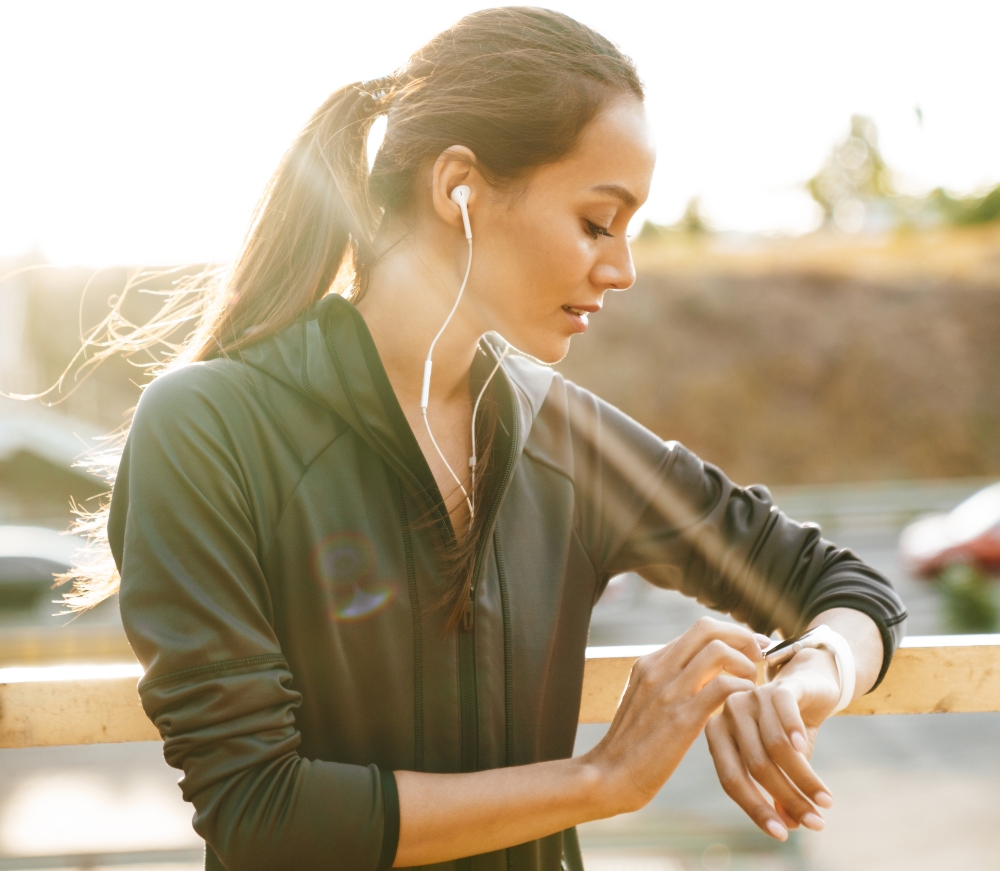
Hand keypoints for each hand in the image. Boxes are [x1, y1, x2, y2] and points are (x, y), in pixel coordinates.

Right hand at [585, 617, 764, 815]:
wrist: (608, 776)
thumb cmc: (631, 746)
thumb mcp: (643, 702)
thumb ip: (667, 683)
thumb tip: (701, 673)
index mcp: (648, 663)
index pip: (697, 630)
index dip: (730, 634)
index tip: (750, 648)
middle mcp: (657, 669)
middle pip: (707, 628)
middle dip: (742, 637)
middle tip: (758, 657)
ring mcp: (668, 692)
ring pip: (717, 650)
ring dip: (744, 663)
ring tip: (751, 683)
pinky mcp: (682, 719)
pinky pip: (722, 686)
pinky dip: (741, 688)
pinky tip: (744, 702)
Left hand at [705, 647, 840, 839]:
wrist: (808, 683)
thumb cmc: (787, 729)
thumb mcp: (782, 763)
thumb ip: (777, 791)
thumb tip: (788, 828)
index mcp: (718, 734)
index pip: (731, 779)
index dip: (756, 809)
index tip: (782, 836)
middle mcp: (729, 714)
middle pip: (756, 766)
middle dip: (788, 798)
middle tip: (816, 824)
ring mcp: (752, 696)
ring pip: (775, 746)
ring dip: (804, 779)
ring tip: (826, 802)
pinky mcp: (778, 686)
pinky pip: (784, 711)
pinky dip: (795, 733)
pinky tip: (805, 751)